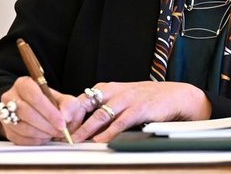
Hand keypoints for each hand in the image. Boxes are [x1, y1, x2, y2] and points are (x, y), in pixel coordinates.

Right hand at [0, 76, 80, 144]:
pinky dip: (34, 141)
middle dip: (47, 125)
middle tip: (60, 131)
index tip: (61, 123)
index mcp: (24, 84)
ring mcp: (5, 114)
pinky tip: (44, 137)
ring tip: (53, 134)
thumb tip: (65, 117)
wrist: (40, 112)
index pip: (34, 97)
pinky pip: (18, 138)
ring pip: (22, 127)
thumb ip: (69, 105)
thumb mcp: (65, 99)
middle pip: (26, 112)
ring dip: (41, 134)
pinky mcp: (7, 129)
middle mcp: (10, 97)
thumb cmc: (52, 104)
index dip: (49, 112)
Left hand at [70, 81, 211, 142]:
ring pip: (99, 116)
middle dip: (71, 122)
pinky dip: (108, 133)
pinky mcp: (138, 109)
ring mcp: (126, 100)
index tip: (56, 127)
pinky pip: (119, 122)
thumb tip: (82, 126)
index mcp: (106, 89)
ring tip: (75, 141)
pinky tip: (100, 142)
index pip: (80, 100)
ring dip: (85, 130)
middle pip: (85, 106)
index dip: (67, 114)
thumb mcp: (121, 99)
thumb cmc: (146, 99)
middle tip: (60, 135)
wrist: (174, 96)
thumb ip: (103, 109)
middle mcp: (113, 92)